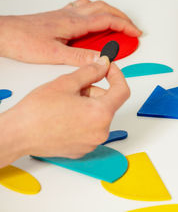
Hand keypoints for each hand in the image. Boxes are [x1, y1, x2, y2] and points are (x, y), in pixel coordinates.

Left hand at [0, 0, 141, 65]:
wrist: (3, 33)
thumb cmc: (23, 41)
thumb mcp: (54, 54)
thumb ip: (80, 56)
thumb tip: (102, 58)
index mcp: (74, 23)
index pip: (108, 20)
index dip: (125, 26)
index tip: (136, 33)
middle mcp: (71, 15)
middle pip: (105, 9)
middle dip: (123, 18)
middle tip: (132, 29)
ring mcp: (65, 14)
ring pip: (95, 6)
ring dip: (110, 12)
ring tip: (119, 22)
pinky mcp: (59, 17)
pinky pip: (83, 8)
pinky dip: (95, 11)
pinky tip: (94, 20)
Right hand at [0, 56, 129, 163]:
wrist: (18, 134)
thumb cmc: (37, 112)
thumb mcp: (67, 82)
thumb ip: (91, 71)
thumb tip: (104, 65)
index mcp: (101, 114)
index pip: (123, 91)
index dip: (117, 75)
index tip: (109, 69)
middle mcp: (101, 131)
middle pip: (108, 103)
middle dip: (94, 92)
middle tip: (74, 88)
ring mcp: (92, 143)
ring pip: (98, 116)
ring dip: (87, 106)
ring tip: (65, 104)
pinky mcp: (83, 149)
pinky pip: (90, 128)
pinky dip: (82, 119)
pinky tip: (63, 117)